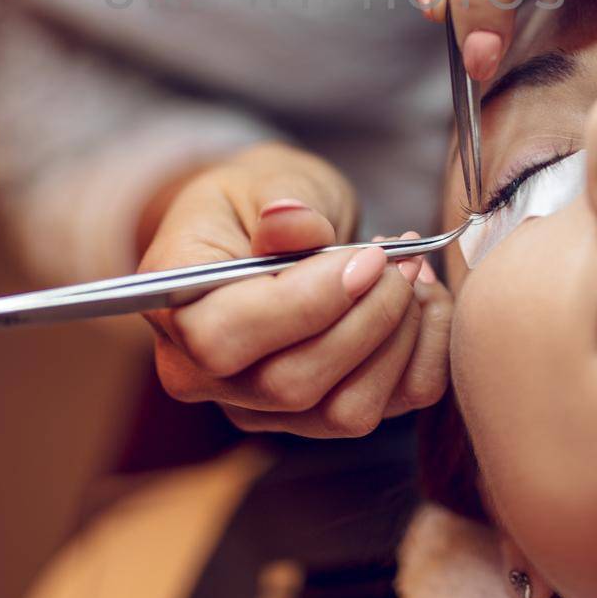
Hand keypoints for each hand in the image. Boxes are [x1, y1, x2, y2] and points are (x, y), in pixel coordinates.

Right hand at [138, 143, 451, 437]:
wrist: (268, 226)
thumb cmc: (256, 200)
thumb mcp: (261, 180)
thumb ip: (279, 202)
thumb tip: (293, 221)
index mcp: (173, 308)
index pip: (222, 340)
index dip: (305, 304)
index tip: (365, 256)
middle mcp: (206, 375)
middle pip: (291, 385)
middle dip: (366, 318)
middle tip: (398, 259)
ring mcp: (263, 408)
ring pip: (344, 411)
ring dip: (398, 340)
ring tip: (411, 273)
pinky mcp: (318, 417)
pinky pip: (388, 410)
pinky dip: (422, 357)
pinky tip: (423, 303)